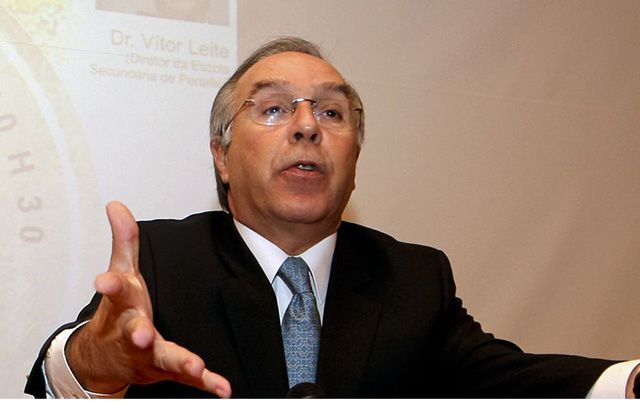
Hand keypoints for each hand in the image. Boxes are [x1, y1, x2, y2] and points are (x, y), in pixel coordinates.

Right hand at [65, 201, 230, 397]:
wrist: (105, 357)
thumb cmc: (119, 311)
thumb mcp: (121, 273)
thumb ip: (124, 241)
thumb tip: (117, 206)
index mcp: (124, 305)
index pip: (115, 291)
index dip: (110, 285)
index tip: (102, 281)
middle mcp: (133, 331)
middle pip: (133, 331)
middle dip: (136, 332)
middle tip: (140, 334)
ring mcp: (150, 353)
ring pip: (164, 357)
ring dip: (180, 361)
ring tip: (194, 366)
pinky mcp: (167, 369)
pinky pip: (189, 378)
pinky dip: (207, 383)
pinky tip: (223, 388)